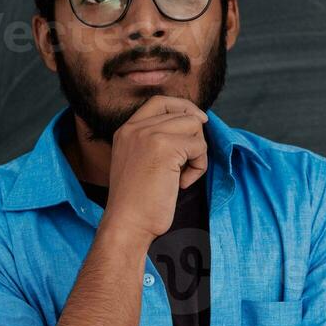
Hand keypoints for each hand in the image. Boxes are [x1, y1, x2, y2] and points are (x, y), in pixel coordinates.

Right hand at [100, 95, 208, 244]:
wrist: (127, 224)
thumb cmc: (137, 203)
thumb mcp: (139, 162)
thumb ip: (155, 142)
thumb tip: (194, 124)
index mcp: (126, 130)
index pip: (160, 101)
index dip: (183, 107)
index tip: (198, 122)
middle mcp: (135, 128)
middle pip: (183, 113)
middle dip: (195, 137)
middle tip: (188, 163)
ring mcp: (150, 135)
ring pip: (194, 127)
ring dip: (198, 153)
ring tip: (182, 176)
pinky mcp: (165, 147)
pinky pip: (199, 147)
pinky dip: (198, 167)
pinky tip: (182, 183)